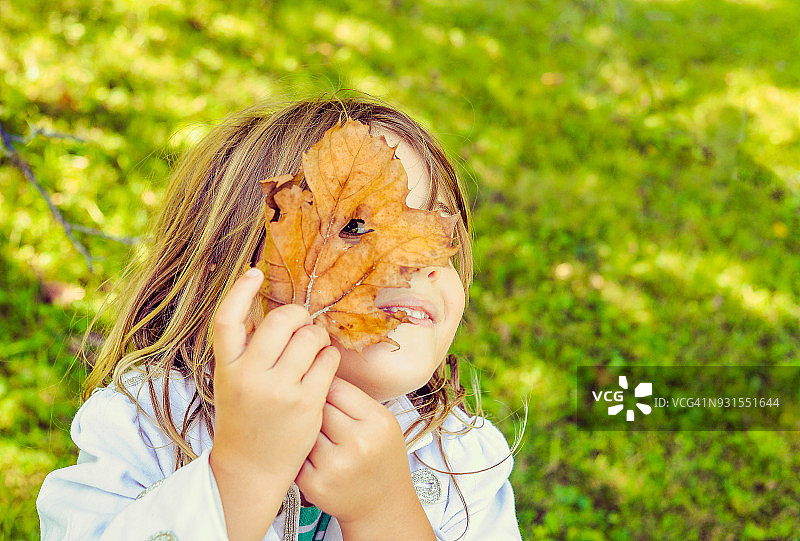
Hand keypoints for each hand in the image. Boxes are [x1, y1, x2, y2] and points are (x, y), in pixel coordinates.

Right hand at [210, 268, 339, 540]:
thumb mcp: (232, 382)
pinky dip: (328, 355)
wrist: (251, 469)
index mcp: (226, 368)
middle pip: (279, 320)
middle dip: (296, 314)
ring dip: (316, 334)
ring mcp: (280, 390)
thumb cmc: (244, 419)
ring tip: (314, 345)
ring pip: (309, 337)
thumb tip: (263, 306)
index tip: (254, 272)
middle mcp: (250, 377)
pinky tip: (322, 363)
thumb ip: (245, 349)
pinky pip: (327, 360)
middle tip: (300, 322)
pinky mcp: (307, 402)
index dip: (239, 289)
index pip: (226, 319)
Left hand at [295, 377, 434, 539]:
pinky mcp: (314, 484)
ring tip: (311, 430)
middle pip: (318, 405)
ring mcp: (334, 466)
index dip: (325, 384)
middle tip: (317, 411)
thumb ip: (355, 399)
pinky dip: (298, 449)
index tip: (322, 387)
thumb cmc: (381, 459)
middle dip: (313, 406)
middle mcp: (358, 444)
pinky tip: (307, 451)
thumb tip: (319, 368)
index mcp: (377, 422)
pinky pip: (297, 452)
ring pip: (304, 428)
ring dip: (303, 427)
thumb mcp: (383, 423)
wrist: (381, 505)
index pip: (337, 386)